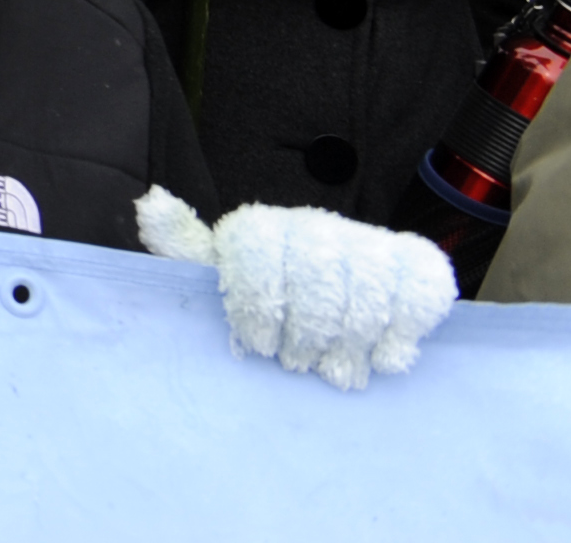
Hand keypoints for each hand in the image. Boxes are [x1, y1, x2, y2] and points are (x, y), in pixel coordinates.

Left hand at [139, 189, 455, 388]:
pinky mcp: (413, 262)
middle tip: (299, 363)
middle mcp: (316, 225)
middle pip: (319, 279)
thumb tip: (149, 201)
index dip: (259, 309)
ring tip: (336, 369)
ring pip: (369, 290)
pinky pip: (420, 291)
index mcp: (261, 227)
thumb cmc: (259, 289)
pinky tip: (384, 356)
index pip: (260, 257)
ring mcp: (368, 240)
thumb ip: (183, 245)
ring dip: (353, 342)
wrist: (326, 279)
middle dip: (308, 334)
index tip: (260, 344)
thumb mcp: (215, 270)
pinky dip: (405, 330)